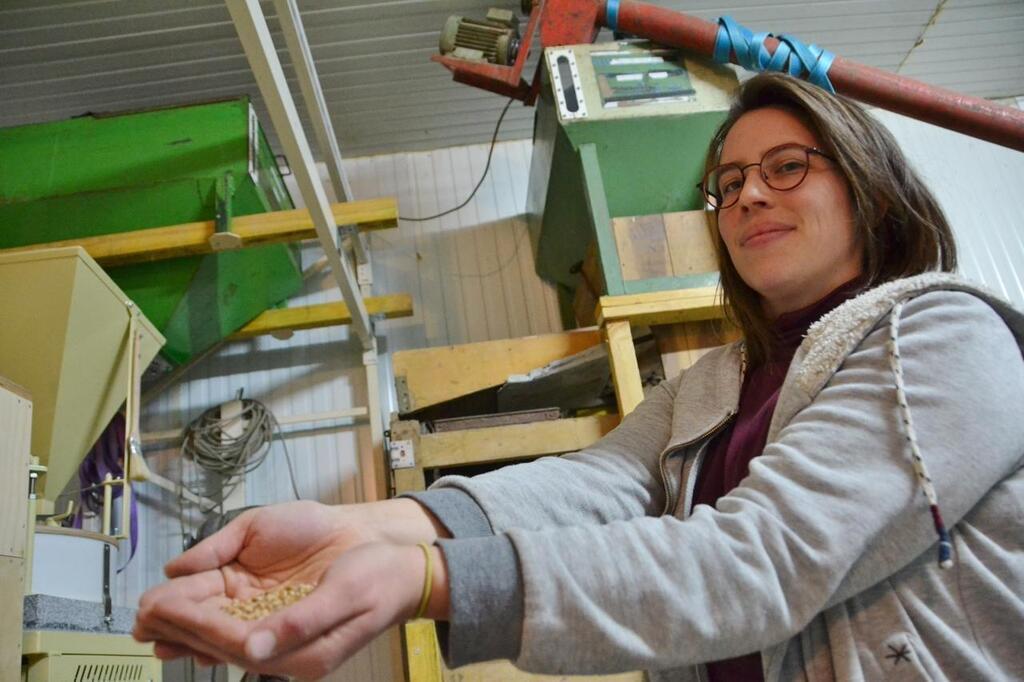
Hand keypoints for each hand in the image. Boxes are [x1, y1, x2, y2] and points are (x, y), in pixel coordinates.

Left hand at [133, 500, 449, 676]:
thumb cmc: (381, 579)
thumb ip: (299, 624)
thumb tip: (252, 650)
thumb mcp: (345, 596)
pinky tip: (187, 617)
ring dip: (188, 626)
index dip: (195, 626)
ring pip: (227, 634)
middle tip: (139, 616)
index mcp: (304, 652)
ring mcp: (287, 636)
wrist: (407, 571)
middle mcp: (289, 650)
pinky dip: (210, 619)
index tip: (160, 611)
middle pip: (223, 642)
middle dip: (180, 629)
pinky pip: (241, 625)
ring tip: (149, 618)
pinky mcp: (287, 620)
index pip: (235, 641)